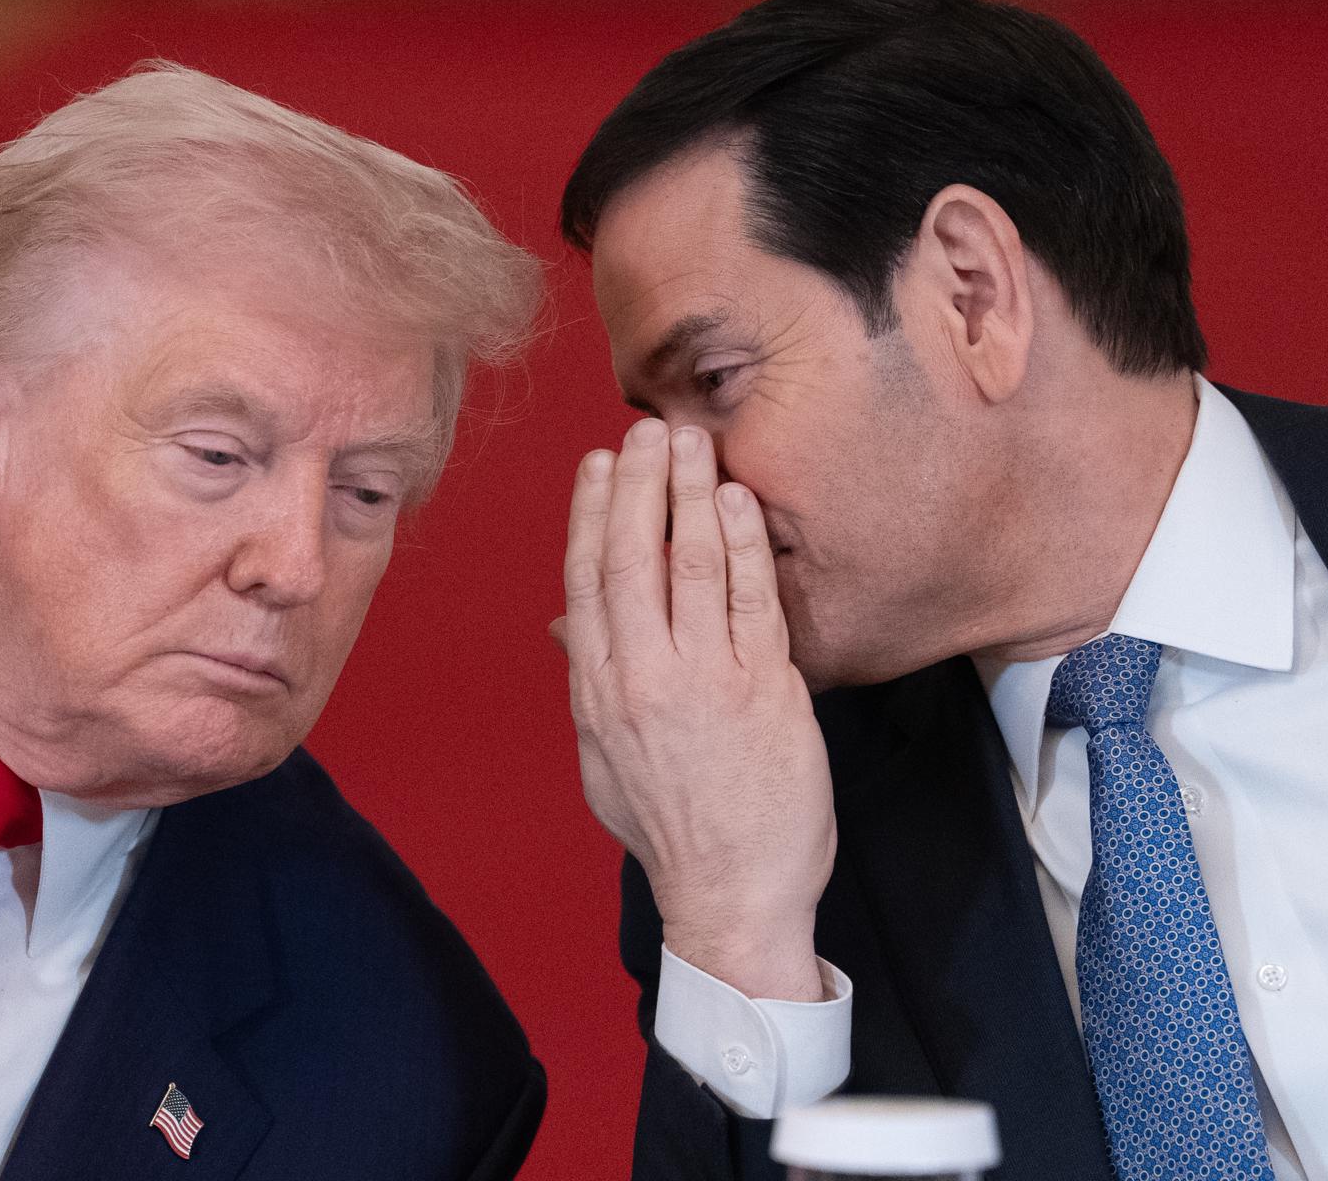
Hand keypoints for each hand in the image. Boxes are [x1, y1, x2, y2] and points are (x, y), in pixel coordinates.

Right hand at [554, 419, 835, 1001]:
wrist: (730, 898)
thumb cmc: (672, 832)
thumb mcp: (604, 761)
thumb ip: (588, 685)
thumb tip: (565, 627)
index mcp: (598, 692)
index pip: (587, 582)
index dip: (591, 515)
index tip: (598, 466)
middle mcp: (642, 678)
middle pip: (633, 558)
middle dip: (639, 485)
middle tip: (648, 429)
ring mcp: (703, 680)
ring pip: (690, 565)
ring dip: (690, 495)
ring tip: (693, 443)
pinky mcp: (762, 690)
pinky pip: (749, 599)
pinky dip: (743, 543)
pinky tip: (739, 501)